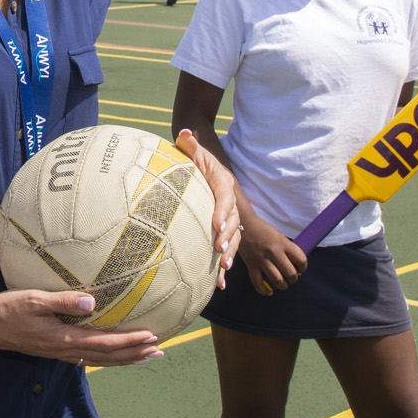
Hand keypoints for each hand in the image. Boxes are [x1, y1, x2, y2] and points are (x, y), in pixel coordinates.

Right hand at [0, 287, 162, 366]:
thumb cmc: (8, 309)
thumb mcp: (34, 300)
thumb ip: (63, 301)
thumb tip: (91, 302)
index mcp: (63, 339)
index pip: (105, 343)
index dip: (129, 342)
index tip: (151, 337)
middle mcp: (65, 350)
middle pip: (108, 357)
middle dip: (135, 354)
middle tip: (159, 351)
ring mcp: (60, 353)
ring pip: (100, 360)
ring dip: (124, 359)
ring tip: (145, 357)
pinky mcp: (55, 350)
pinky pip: (88, 357)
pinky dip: (107, 357)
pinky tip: (113, 354)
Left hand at [173, 129, 242, 285]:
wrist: (203, 167)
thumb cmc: (196, 159)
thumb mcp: (193, 150)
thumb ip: (189, 143)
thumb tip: (184, 133)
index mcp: (223, 184)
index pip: (225, 199)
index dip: (223, 212)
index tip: (216, 225)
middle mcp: (229, 202)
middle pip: (233, 222)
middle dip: (228, 237)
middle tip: (221, 251)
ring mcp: (228, 217)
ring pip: (233, 238)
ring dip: (230, 254)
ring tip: (224, 268)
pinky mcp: (221, 230)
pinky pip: (226, 248)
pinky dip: (223, 266)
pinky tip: (220, 284)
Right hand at [233, 214, 306, 297]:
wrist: (243, 224)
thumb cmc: (263, 230)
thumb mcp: (279, 236)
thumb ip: (287, 250)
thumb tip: (295, 269)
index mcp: (283, 243)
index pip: (301, 259)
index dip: (304, 267)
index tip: (301, 268)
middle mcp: (274, 252)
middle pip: (290, 273)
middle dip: (293, 279)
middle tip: (291, 278)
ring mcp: (261, 259)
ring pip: (277, 280)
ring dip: (282, 286)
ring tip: (282, 284)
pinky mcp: (251, 265)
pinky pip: (258, 283)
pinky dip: (265, 291)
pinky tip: (269, 292)